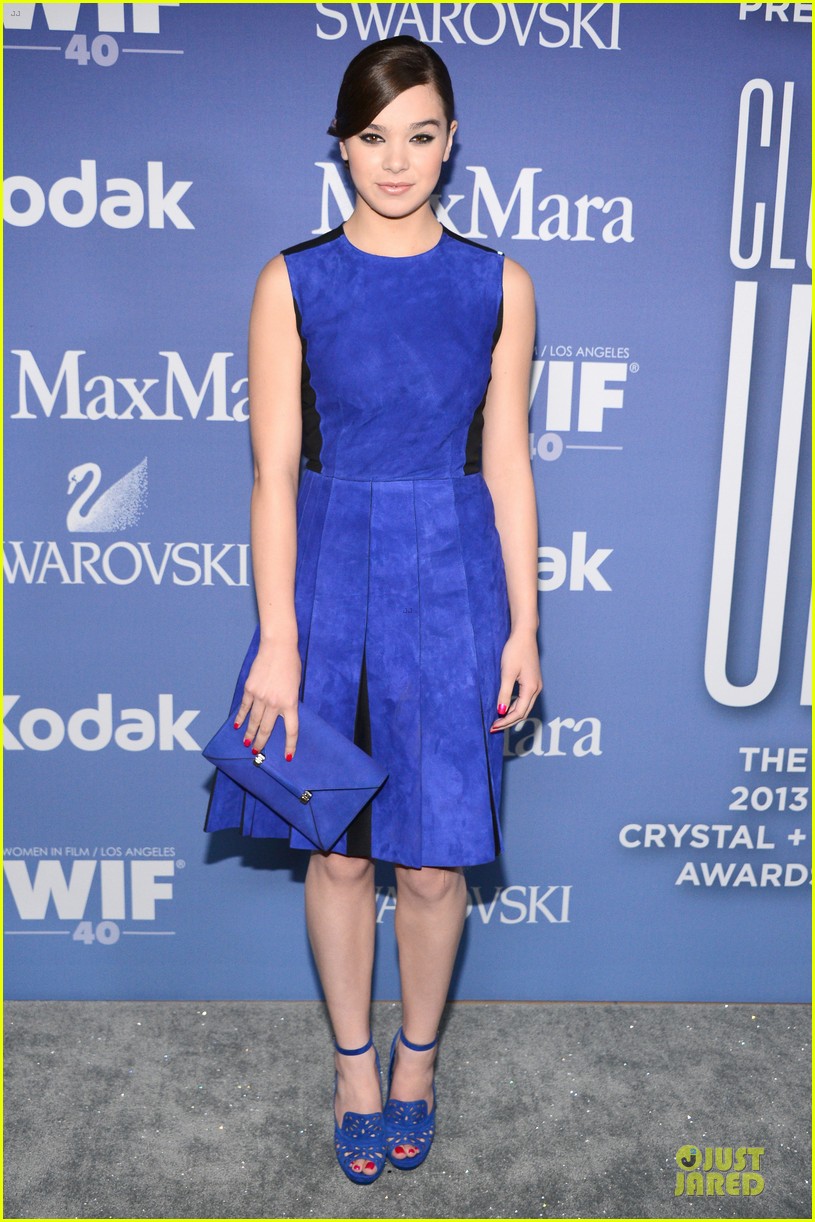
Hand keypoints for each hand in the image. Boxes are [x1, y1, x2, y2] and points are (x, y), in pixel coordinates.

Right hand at [233, 639, 301, 756]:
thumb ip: (289, 700)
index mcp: (290, 703)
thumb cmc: (291, 664)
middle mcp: (274, 703)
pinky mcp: (249, 689)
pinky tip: (238, 726)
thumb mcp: (296, 685)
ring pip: (253, 721)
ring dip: (249, 733)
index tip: (288, 756)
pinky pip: (244, 707)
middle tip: (257, 752)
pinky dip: (240, 717)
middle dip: (262, 742)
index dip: (290, 745)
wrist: (278, 647)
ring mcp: (260, 696)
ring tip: (247, 743)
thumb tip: (281, 713)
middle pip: (267, 729)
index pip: (291, 730)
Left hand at [489, 628, 541, 732]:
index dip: (506, 721)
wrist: (524, 635)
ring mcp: (535, 685)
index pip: (519, 713)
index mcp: (531, 688)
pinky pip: (524, 699)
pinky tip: (505, 707)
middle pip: (523, 712)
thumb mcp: (507, 673)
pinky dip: (514, 706)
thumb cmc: (515, 651)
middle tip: (494, 727)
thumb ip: (504, 693)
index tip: (493, 726)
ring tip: (498, 720)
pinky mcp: (532, 681)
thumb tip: (501, 711)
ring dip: (511, 714)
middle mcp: (536, 689)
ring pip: (524, 706)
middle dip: (509, 722)